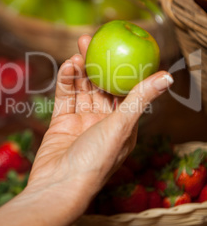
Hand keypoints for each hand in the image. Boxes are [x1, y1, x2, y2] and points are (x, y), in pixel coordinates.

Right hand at [27, 35, 172, 207]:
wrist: (58, 186)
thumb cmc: (95, 161)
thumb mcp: (122, 126)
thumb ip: (141, 98)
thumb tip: (168, 76)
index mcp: (123, 125)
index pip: (124, 89)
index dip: (121, 66)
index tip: (117, 46)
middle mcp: (103, 122)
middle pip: (100, 85)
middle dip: (96, 62)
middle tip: (89, 39)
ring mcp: (81, 122)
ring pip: (82, 89)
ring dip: (79, 69)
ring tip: (78, 50)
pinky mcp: (61, 123)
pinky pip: (65, 97)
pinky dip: (66, 81)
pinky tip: (67, 66)